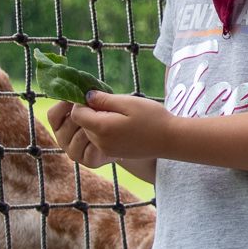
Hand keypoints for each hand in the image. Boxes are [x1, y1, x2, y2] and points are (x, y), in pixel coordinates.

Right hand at [47, 99, 108, 168]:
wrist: (121, 137)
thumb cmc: (104, 116)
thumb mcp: (94, 104)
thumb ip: (86, 98)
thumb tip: (85, 92)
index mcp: (59, 125)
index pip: (53, 115)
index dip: (64, 104)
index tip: (78, 98)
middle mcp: (62, 139)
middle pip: (69, 123)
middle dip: (86, 115)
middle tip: (98, 110)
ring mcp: (73, 152)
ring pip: (81, 136)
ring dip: (95, 128)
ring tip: (104, 123)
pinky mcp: (88, 162)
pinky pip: (92, 149)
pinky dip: (102, 141)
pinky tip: (107, 137)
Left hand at [48, 92, 171, 164]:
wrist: (171, 139)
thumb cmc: (152, 118)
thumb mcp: (128, 102)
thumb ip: (104, 99)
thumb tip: (86, 96)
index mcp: (102, 128)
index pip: (76, 114)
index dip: (81, 102)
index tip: (96, 95)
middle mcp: (101, 142)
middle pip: (82, 124)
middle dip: (90, 112)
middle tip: (109, 102)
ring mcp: (107, 150)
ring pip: (90, 132)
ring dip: (97, 121)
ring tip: (117, 113)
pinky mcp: (113, 153)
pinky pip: (99, 140)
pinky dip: (104, 130)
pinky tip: (121, 124)